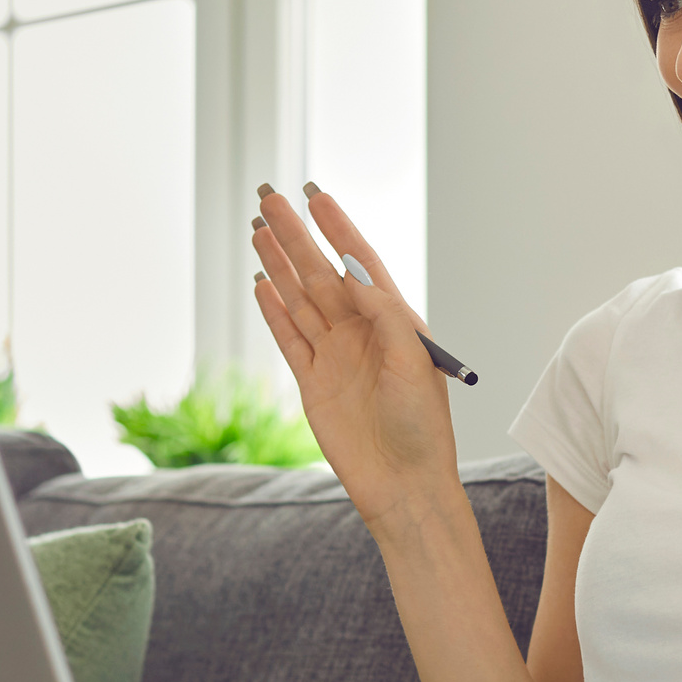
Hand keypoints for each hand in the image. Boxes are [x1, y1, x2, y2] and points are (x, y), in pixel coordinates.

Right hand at [251, 184, 457, 529]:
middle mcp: (362, 332)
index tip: (316, 195)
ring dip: (278, 265)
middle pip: (321, 273)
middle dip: (296, 235)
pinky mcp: (312, 384)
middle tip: (268, 199)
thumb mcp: (415, 363)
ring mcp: (334, 356)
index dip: (338, 227)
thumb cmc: (423, 427)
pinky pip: (288, 338)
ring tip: (258, 229)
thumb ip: (385, 314)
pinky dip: (273, 311)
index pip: (360, 262)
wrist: (405, 485)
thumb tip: (352, 271)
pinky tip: (260, 284)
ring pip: (299, 299)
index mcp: (395, 322)